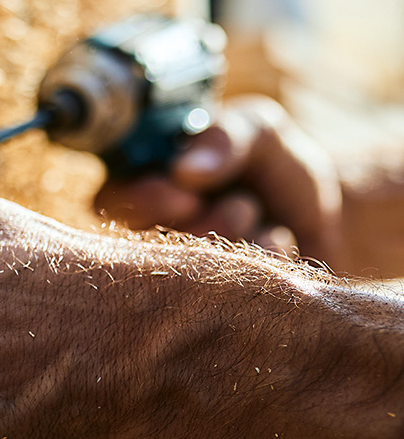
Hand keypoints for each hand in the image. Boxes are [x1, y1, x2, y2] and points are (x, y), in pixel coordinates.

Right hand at [96, 96, 343, 268]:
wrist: (327, 217)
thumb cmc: (275, 169)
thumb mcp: (260, 133)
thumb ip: (224, 138)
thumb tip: (184, 172)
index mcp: (141, 186)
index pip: (112, 201)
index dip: (145, 202)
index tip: (188, 198)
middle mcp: (149, 236)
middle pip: (153, 246)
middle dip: (211, 223)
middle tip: (243, 205)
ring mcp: (179, 278)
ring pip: (198, 269)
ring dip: (245, 237)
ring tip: (262, 220)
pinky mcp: (214, 306)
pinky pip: (241, 289)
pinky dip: (270, 260)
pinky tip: (276, 247)